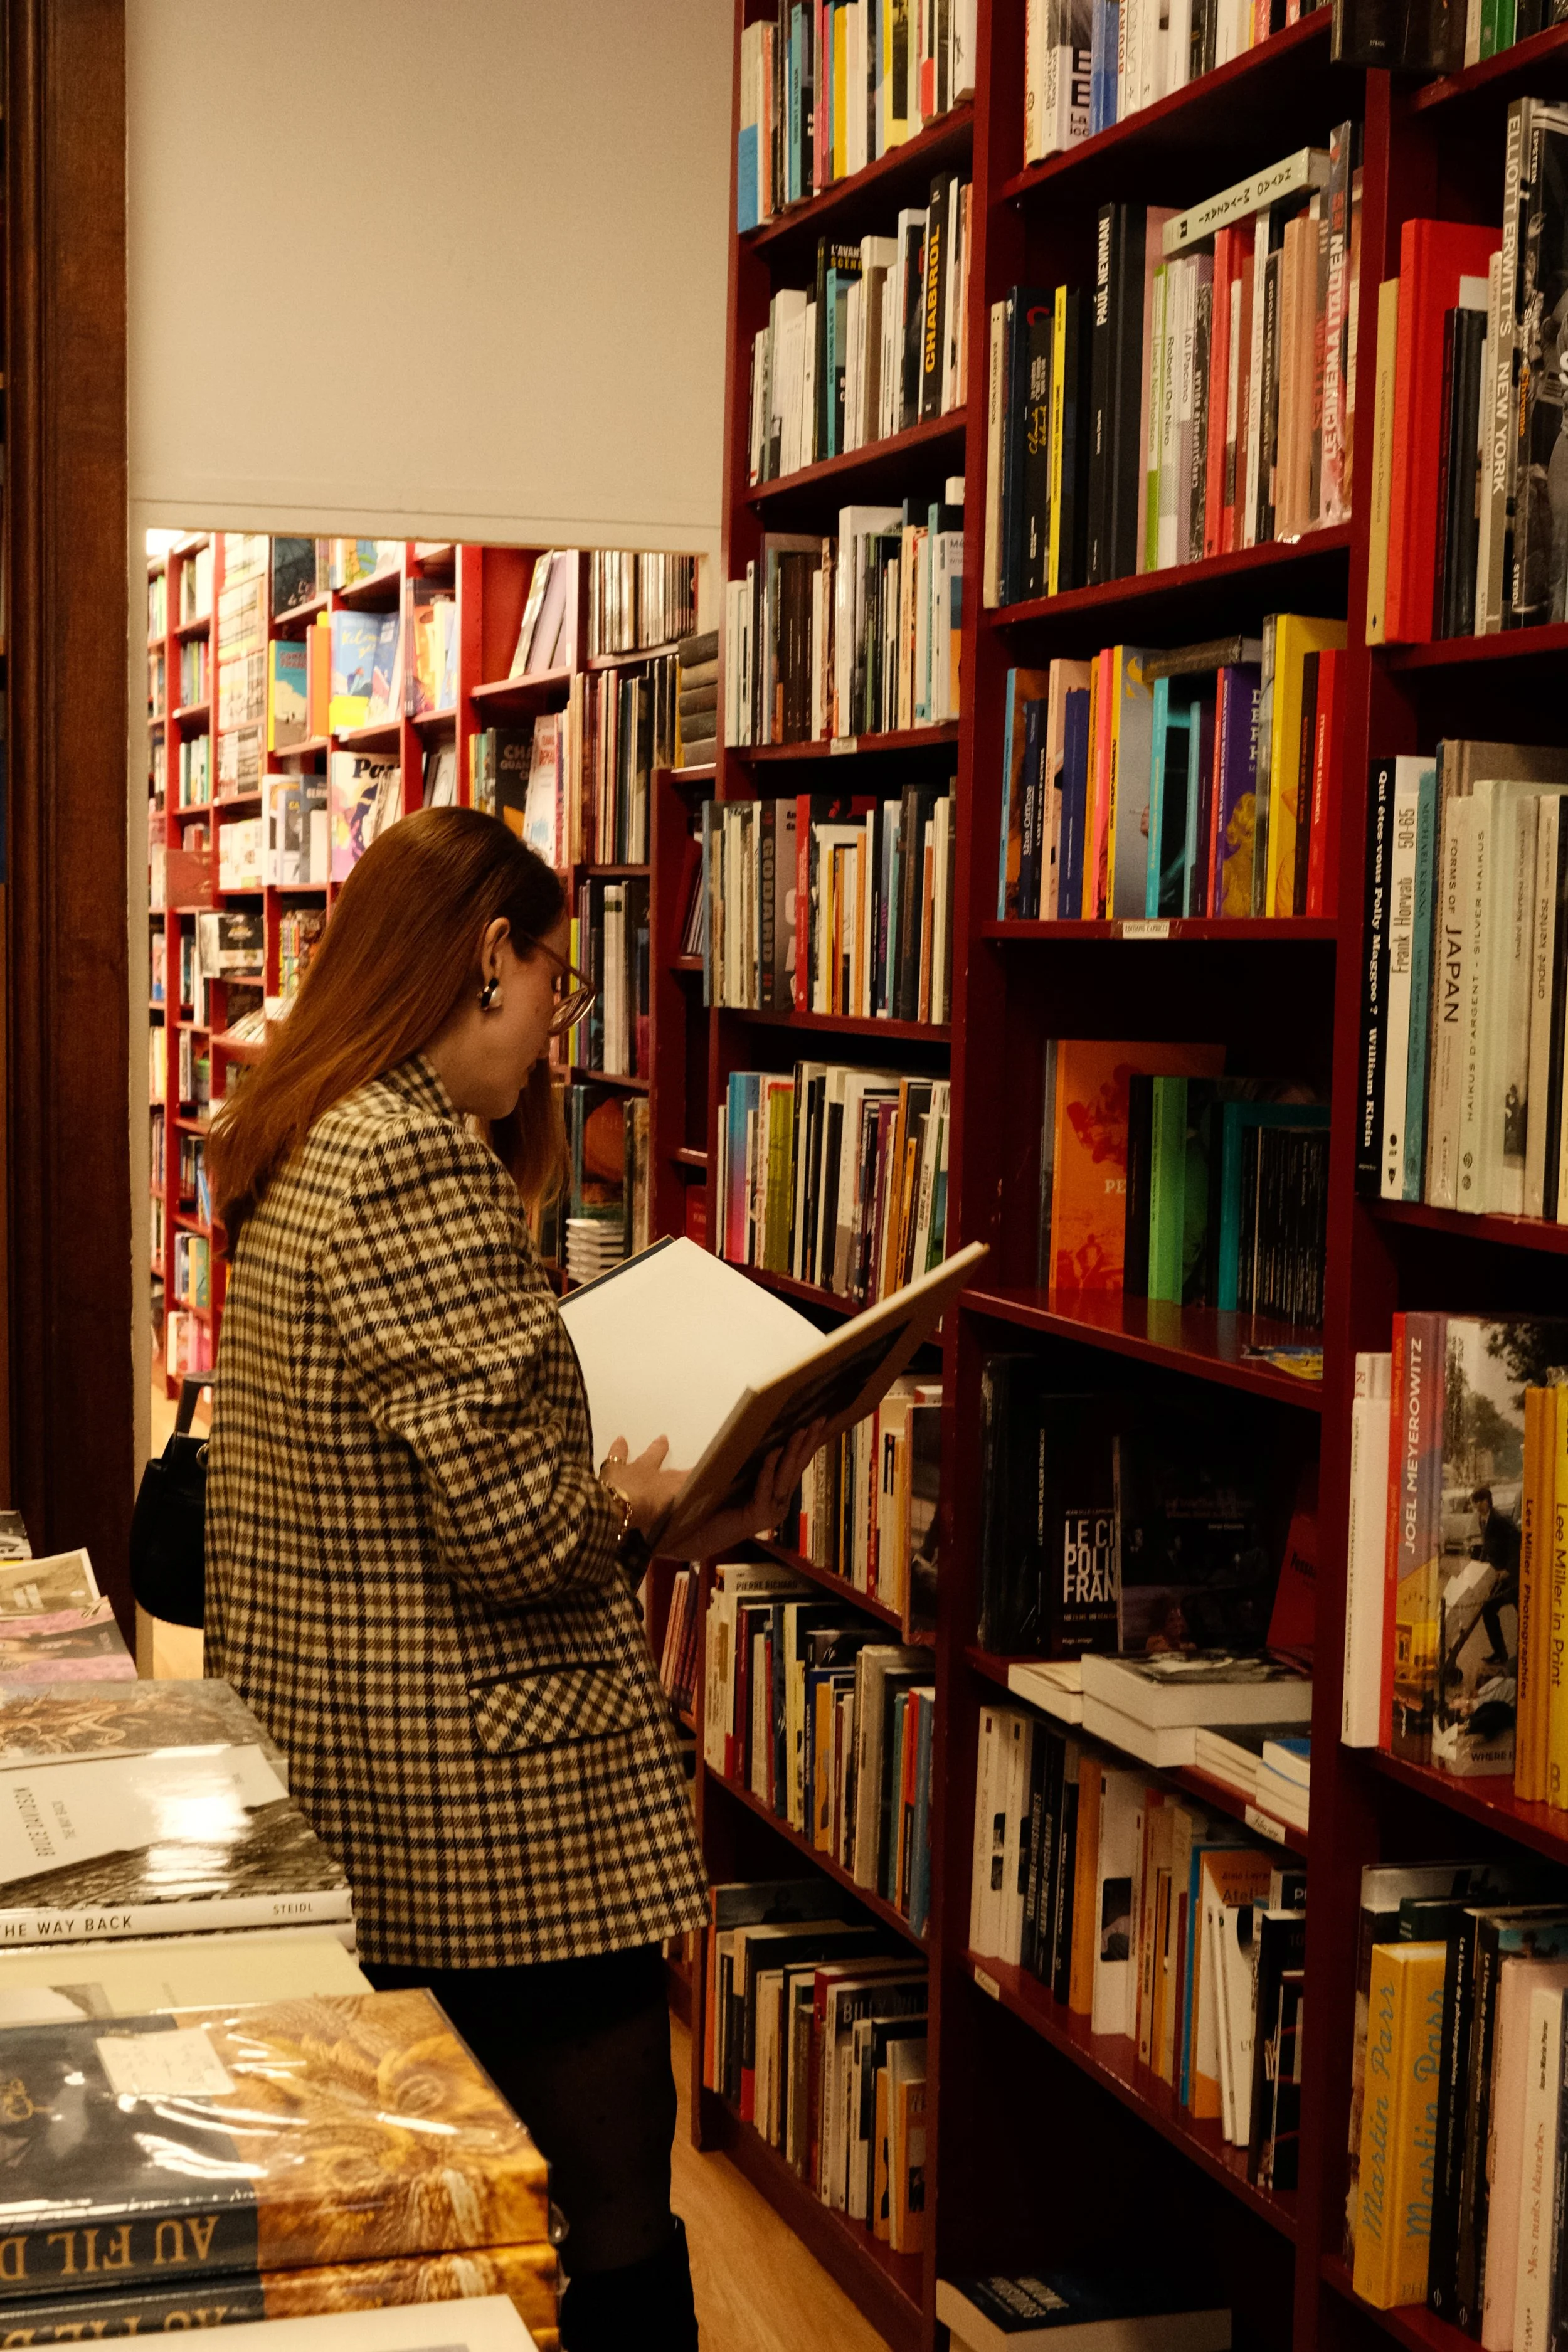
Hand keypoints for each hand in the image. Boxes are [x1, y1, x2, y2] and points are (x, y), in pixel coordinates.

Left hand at [601, 1434, 686, 1537]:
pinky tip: (620, 1438)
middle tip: (693, 1465)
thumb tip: (685, 1520)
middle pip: (670, 1472)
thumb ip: (669, 1515)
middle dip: (680, 1469)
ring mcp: (635, 1470)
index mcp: (666, 1489)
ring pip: (648, 1457)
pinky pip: (619, 1454)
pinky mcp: (615, 1468)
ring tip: (663, 1438)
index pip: (683, 1484)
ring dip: (657, 1448)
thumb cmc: (641, 1514)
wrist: (615, 1506)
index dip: (692, 1480)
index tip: (702, 1477)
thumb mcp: (659, 1517)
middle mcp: (654, 1476)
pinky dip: (620, 1447)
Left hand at [676, 1417, 827, 1561]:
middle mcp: (778, 1504)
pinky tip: (774, 1452)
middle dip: (808, 1443)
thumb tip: (756, 1432)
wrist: (691, 1535)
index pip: (795, 1465)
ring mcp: (770, 1512)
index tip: (818, 1422)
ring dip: (793, 1452)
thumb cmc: (710, 1505)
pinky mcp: (757, 1517)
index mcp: (775, 1494)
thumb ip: (748, 1462)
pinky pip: (766, 1489)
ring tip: (801, 1430)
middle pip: (796, 1468)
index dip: (807, 1444)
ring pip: (785, 1477)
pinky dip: (769, 1469)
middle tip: (819, 1420)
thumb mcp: (733, 1478)